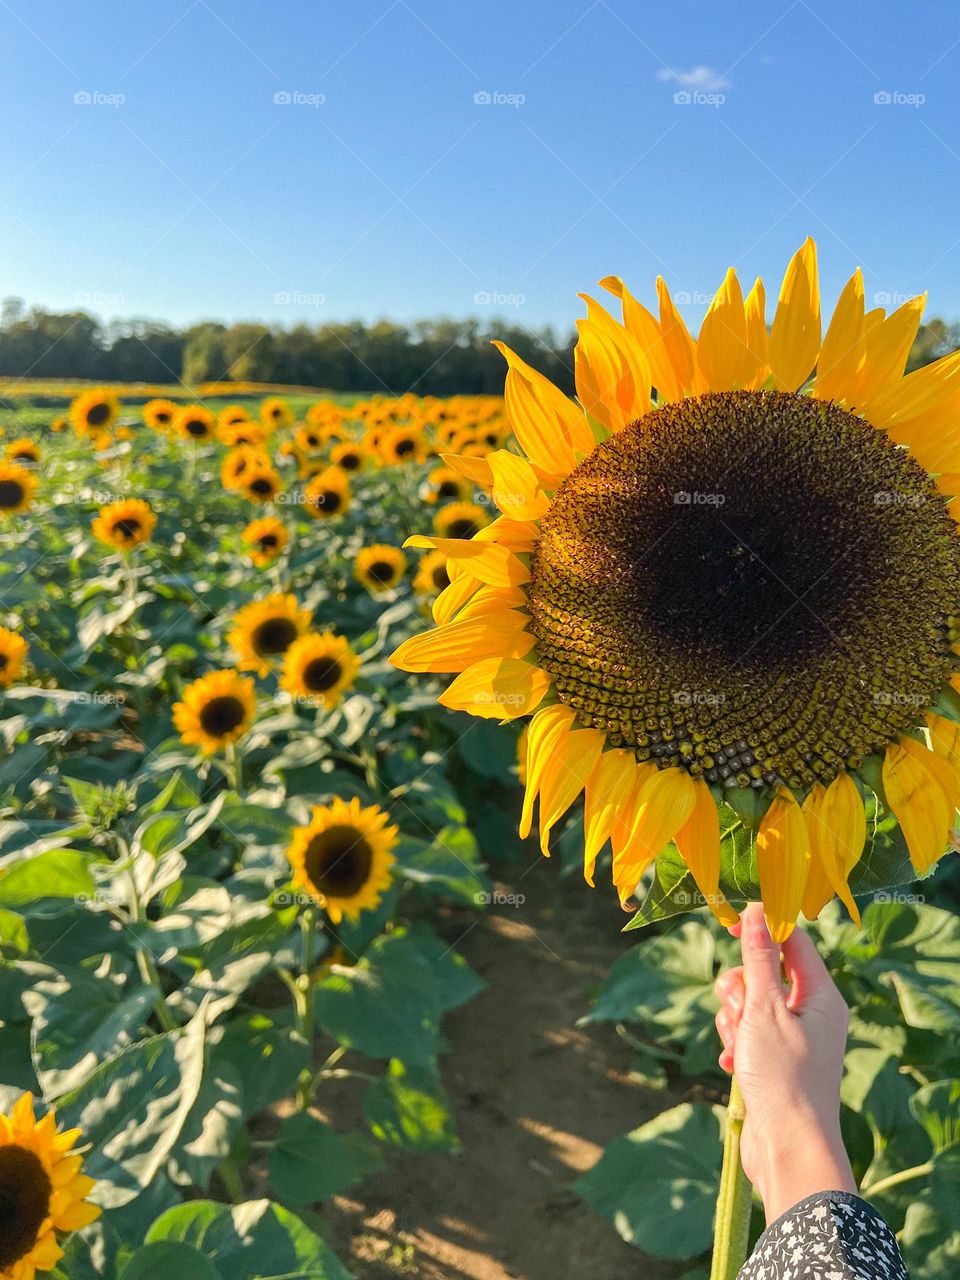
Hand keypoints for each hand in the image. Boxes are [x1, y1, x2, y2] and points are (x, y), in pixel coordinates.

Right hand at [714, 903, 856, 1222]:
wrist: (789, 1149)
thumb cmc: (784, 1076)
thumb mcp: (764, 1008)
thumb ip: (758, 958)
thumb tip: (756, 910)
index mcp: (821, 995)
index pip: (792, 941)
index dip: (760, 928)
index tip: (728, 924)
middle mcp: (812, 1013)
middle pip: (764, 973)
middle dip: (740, 988)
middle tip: (739, 1009)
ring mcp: (794, 1039)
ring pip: (750, 1005)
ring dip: (733, 1020)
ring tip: (738, 1047)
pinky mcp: (776, 1062)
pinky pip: (746, 1035)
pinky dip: (735, 1045)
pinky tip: (732, 1066)